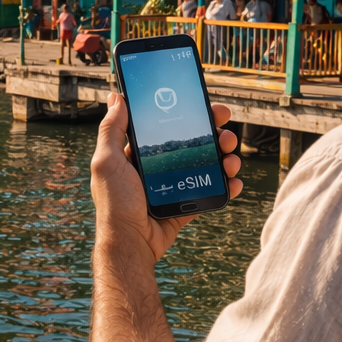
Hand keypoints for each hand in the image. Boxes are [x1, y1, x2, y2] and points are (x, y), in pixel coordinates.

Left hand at [90, 93, 242, 267]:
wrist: (130, 244)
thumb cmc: (115, 203)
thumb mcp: (107, 162)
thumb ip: (111, 130)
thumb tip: (116, 97)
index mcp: (140, 153)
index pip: (168, 126)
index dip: (188, 114)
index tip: (206, 105)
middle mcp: (159, 166)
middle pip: (192, 143)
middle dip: (214, 134)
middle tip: (226, 132)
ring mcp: (174, 185)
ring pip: (206, 165)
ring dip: (224, 158)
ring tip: (232, 159)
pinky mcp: (185, 205)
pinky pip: (209, 190)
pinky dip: (225, 185)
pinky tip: (234, 181)